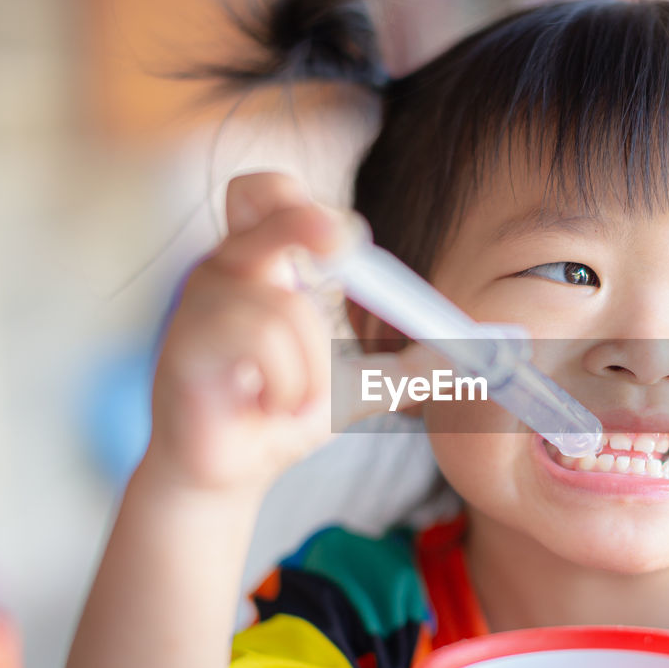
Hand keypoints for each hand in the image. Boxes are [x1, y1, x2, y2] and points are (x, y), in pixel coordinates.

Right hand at [143, 171, 434, 495]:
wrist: (229, 473)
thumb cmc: (280, 412)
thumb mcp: (361, 383)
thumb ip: (414, 364)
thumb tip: (484, 349)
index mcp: (264, 261)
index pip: (271, 194)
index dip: (311, 207)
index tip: (353, 241)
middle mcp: (226, 267)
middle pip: (258, 197)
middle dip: (306, 221)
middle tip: (341, 252)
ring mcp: (199, 301)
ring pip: (286, 309)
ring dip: (312, 371)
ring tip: (290, 401)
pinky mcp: (185, 342)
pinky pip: (261, 344)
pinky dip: (285, 387)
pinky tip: (264, 407)